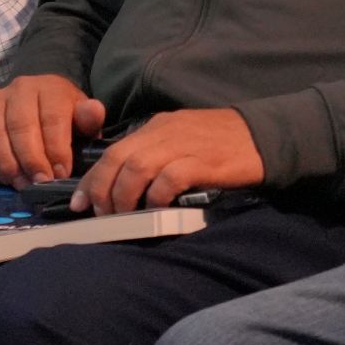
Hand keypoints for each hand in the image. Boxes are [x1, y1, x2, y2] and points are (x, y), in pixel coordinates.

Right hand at [0, 75, 103, 186]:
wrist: (40, 101)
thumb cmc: (64, 117)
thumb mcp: (82, 118)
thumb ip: (89, 118)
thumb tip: (93, 111)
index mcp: (49, 88)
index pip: (51, 118)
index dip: (56, 149)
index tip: (61, 174)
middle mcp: (19, 88)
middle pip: (20, 126)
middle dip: (31, 159)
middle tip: (40, 183)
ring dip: (7, 163)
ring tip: (21, 184)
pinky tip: (3, 176)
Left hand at [73, 107, 263, 214]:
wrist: (264, 134)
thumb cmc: (221, 143)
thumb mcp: (181, 140)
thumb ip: (156, 155)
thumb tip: (127, 186)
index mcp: (155, 127)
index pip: (113, 151)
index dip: (93, 178)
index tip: (80, 203)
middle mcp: (164, 132)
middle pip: (118, 158)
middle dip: (102, 189)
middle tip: (100, 215)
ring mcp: (183, 145)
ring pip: (137, 167)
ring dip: (124, 195)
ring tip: (123, 216)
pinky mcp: (204, 162)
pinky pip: (170, 177)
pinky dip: (157, 194)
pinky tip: (156, 207)